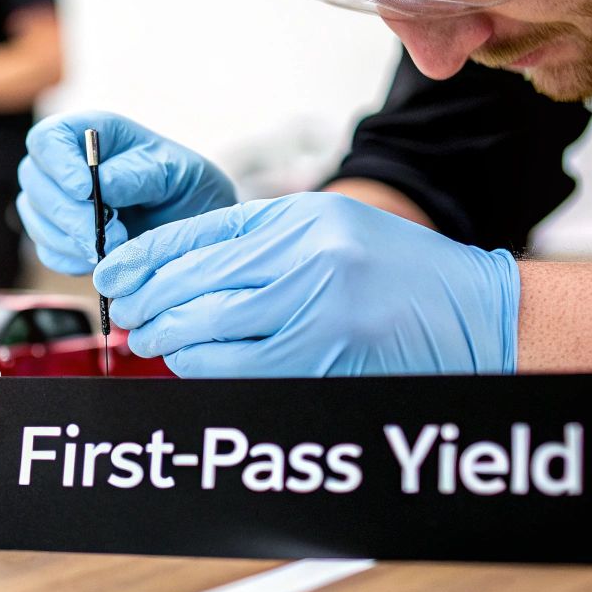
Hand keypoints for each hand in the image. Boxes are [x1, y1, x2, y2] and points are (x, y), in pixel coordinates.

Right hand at [16, 111, 236, 274]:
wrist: (193, 228)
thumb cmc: (186, 187)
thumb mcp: (177, 171)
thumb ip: (139, 173)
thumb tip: (100, 184)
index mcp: (91, 134)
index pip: (48, 138)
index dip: (57, 163)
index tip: (84, 190)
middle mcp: (65, 164)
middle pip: (33, 181)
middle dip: (68, 213)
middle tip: (111, 234)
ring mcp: (56, 201)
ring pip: (36, 219)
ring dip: (71, 240)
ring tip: (118, 247)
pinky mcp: (59, 237)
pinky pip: (47, 251)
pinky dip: (73, 260)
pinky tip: (106, 259)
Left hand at [95, 192, 518, 377]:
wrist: (477, 314)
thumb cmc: (400, 272)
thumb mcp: (326, 228)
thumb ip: (255, 238)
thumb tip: (173, 265)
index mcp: (299, 220)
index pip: (195, 235)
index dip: (142, 258)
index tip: (113, 274)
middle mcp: (303, 260)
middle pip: (191, 285)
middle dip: (146, 304)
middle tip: (128, 317)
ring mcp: (312, 313)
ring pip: (205, 332)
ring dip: (169, 341)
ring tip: (156, 342)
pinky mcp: (321, 361)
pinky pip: (236, 371)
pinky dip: (203, 369)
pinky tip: (194, 363)